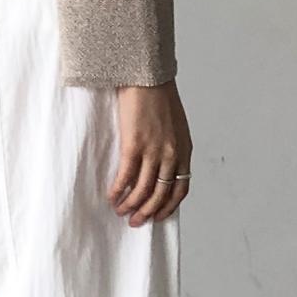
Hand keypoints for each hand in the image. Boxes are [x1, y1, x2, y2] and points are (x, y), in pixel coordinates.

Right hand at [110, 83, 190, 225]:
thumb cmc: (159, 96)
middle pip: (161, 195)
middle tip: (136, 221)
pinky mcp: (134, 145)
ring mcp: (153, 151)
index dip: (168, 207)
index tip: (157, 216)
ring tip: (121, 211)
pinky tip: (111, 196)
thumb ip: (172, 146)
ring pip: (143, 190)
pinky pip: (125, 177)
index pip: (181, 189)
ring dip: (131, 205)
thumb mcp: (175, 125)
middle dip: (148, 212)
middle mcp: (171, 154)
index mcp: (184, 150)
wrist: (146, 75)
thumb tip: (162, 167)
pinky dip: (118, 191)